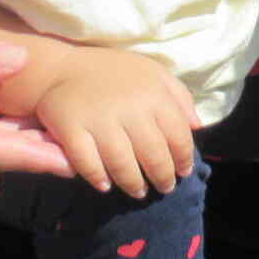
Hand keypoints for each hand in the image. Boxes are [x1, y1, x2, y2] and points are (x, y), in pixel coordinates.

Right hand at [35, 48, 198, 197]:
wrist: (61, 68)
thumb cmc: (113, 73)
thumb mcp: (153, 73)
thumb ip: (179, 97)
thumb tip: (197, 126)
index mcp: (153, 93)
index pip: (178, 135)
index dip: (184, 158)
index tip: (183, 172)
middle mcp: (129, 107)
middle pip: (154, 154)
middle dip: (163, 177)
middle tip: (165, 188)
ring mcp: (99, 118)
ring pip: (122, 164)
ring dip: (133, 183)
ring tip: (139, 191)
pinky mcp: (71, 127)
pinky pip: (87, 162)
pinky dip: (97, 177)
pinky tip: (105, 185)